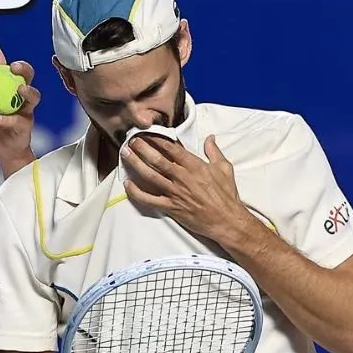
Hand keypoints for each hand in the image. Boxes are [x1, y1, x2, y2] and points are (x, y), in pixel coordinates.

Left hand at [0, 60, 39, 163]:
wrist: (2, 145)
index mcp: (11, 85)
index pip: (6, 68)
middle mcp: (23, 95)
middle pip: (28, 76)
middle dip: (23, 68)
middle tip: (13, 67)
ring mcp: (27, 110)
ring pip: (33, 97)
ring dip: (28, 91)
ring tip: (20, 89)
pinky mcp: (26, 126)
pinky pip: (18, 121)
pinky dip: (6, 119)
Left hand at [121, 134, 257, 244]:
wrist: (226, 220)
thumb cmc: (226, 195)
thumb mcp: (224, 168)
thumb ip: (214, 151)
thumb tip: (210, 138)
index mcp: (194, 166)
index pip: (171, 148)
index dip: (157, 139)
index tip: (147, 133)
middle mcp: (182, 177)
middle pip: (157, 159)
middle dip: (142, 148)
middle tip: (131, 141)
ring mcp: (175, 192)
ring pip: (150, 176)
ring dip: (136, 164)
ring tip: (125, 154)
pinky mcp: (171, 207)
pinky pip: (149, 199)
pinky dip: (136, 192)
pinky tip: (127, 184)